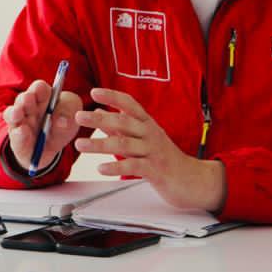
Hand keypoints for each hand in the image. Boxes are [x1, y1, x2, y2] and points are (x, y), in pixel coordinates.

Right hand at [3, 80, 82, 171]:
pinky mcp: (18, 142)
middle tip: (28, 99)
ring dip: (14, 113)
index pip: (38, 88)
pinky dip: (19, 134)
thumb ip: (68, 113)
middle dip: (25, 98)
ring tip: (18, 113)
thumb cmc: (64, 124)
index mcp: (43, 97)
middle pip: (23, 99)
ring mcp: (20, 124)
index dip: (39, 88)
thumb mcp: (73, 115)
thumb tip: (62, 121)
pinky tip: (23, 131)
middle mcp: (28, 108)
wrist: (58, 147)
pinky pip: (15, 137)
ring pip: (12, 115)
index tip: (41, 89)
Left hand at [73, 88, 225, 211]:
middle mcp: (151, 134)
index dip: (113, 96)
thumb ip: (121, 128)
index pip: (130, 104)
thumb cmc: (164, 159)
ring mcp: (154, 151)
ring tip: (80, 145)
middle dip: (99, 118)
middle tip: (79, 117)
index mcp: (148, 124)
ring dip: (99, 144)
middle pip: (124, 122)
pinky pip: (134, 166)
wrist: (192, 180)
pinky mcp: (156, 170)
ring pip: (124, 144)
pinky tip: (101, 168)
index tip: (94, 92)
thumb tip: (100, 113)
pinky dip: (115, 167)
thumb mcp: (144, 139)